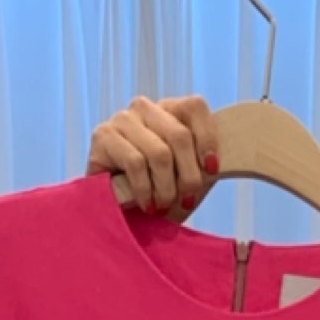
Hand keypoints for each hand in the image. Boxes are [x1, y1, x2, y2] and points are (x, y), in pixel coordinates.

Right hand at [86, 95, 220, 213]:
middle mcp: (145, 108)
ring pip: (159, 152)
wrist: (123, 213)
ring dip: (166, 188)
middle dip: (189, 175)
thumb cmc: (160, 192)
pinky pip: (135, 163)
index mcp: (170, 111)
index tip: (212, 170)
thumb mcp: (189, 176)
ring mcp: (123, 120)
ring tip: (164, 205)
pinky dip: (146, 190)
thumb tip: (216, 164)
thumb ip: (204, 164)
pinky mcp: (103, 137)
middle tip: (187, 199)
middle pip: (179, 135)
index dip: (208, 139)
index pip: (194, 107)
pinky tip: (147, 204)